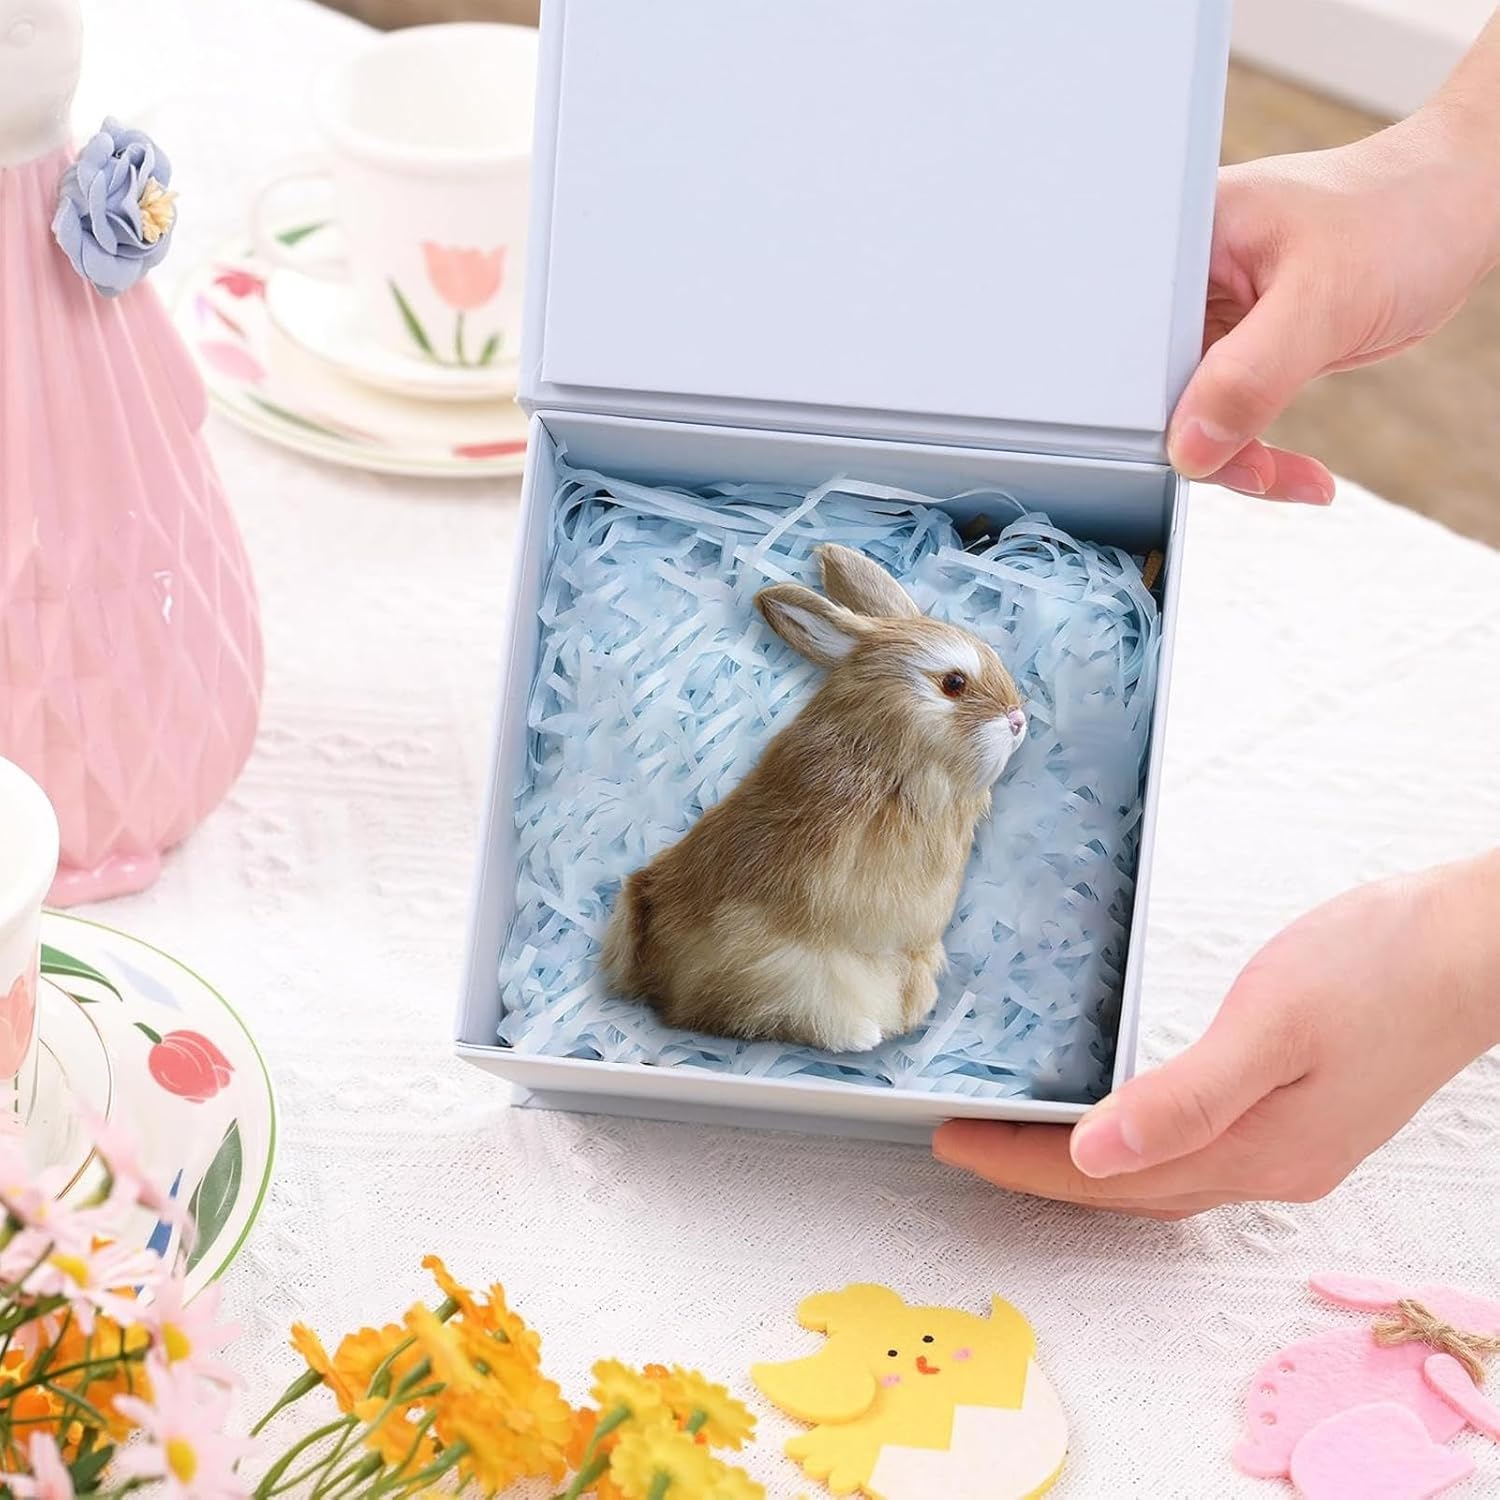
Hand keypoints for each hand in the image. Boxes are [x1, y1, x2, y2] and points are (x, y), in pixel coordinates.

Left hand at [933, 854, 1499, 1217]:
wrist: (1477, 948)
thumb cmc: (1380, 969)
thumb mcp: (1271, 1023)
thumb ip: (1184, 1097)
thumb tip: (1092, 1153)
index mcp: (1256, 1152)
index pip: (1107, 1179)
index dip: (1023, 1165)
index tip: (951, 1143)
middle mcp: (1273, 1167)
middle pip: (1128, 1190)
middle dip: (1040, 1172)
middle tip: (964, 1143)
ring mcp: (1294, 1147)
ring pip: (1162, 1177)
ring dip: (1087, 1165)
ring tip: (1020, 1140)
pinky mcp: (1306, 1118)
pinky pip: (1196, 1152)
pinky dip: (1140, 1145)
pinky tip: (1122, 1124)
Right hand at [1169, 102, 1499, 502]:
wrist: (1456, 211)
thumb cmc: (1400, 217)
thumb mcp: (1322, 301)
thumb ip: (1249, 377)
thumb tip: (1190, 448)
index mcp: (1180, 242)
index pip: (1135, 346)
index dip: (1153, 407)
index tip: (1199, 450)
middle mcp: (1184, 279)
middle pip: (1153, 387)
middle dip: (1200, 442)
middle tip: (1255, 473)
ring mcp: (1209, 314)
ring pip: (1187, 410)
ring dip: (1233, 455)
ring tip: (1286, 477)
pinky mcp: (1237, 345)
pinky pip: (1223, 412)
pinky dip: (1253, 447)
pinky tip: (1292, 470)